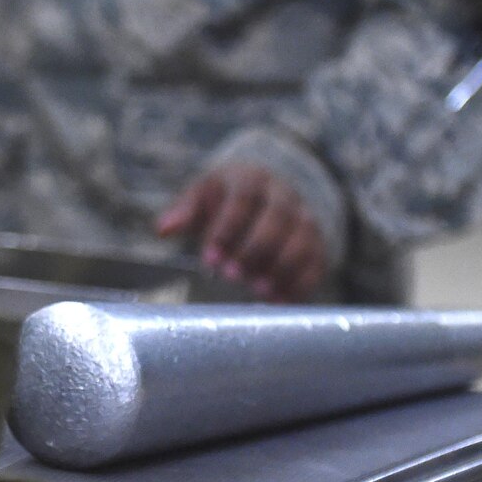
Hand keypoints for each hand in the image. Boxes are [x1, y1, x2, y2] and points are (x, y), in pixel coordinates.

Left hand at [157, 164, 327, 301]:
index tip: (210, 258)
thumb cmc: (225, 201)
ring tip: (258, 291)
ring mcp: (305, 220)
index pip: (244, 198)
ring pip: (302, 240)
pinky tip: (280, 302)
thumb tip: (164, 229)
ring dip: (281, 268)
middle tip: (231, 276)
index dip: (228, 228)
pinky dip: (301, 284)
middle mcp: (284, 196)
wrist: (266, 197)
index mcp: (252, 179)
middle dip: (255, 249)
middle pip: (278, 218)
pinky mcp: (317, 245)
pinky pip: (316, 264)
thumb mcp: (203, 197)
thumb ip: (184, 211)